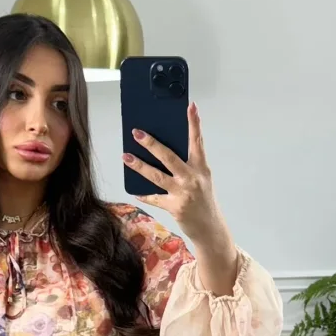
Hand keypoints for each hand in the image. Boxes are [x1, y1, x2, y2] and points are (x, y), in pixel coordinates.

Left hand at [123, 103, 230, 248]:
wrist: (210, 229)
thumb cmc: (204, 201)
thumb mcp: (201, 180)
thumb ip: (187, 166)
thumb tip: (163, 152)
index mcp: (201, 168)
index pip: (197, 141)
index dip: (194, 123)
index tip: (190, 106)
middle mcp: (192, 178)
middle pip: (169, 156)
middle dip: (151, 143)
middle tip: (137, 133)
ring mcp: (183, 193)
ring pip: (156, 176)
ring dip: (139, 166)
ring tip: (126, 157)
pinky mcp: (175, 207)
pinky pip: (154, 198)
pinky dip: (144, 194)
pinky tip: (134, 190)